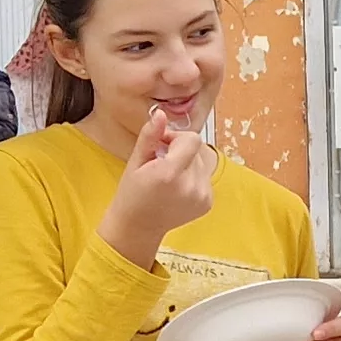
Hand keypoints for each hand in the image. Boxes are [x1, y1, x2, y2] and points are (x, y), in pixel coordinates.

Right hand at [95, 103, 216, 265]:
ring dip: (188, 163)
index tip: (161, 146)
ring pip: (202, 162)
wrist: (138, 226)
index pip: (192, 139)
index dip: (176, 138)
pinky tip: (177, 188)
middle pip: (198, 149)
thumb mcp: (135, 162)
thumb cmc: (132, 193)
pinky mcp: (208, 203)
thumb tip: (160, 114)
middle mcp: (190, 186)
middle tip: (161, 163)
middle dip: (181, 151)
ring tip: (169, 178)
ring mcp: (202, 196)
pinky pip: (205, 177)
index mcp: (170, 174)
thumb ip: (150, 136)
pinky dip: (193, 177)